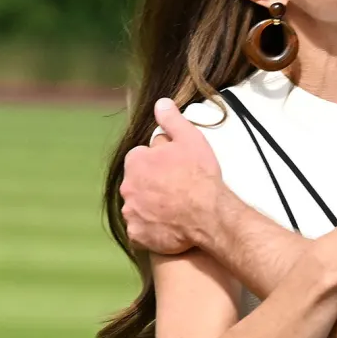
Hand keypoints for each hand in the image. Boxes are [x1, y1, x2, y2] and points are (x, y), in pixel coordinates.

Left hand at [121, 98, 222, 253]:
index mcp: (136, 161)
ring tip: (173, 212)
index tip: (173, 171)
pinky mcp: (138, 235)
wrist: (208, 213)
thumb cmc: (200, 175)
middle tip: (175, 192)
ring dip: (149, 209)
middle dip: (151, 186)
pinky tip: (167, 228)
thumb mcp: (190, 139)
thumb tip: (161, 103)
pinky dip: (150, 231)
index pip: (140, 159)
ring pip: (137, 208)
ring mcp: (131, 212)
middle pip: (137, 184)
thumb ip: (171, 120)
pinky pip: (140, 232)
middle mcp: (127, 186)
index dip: (158, 164)